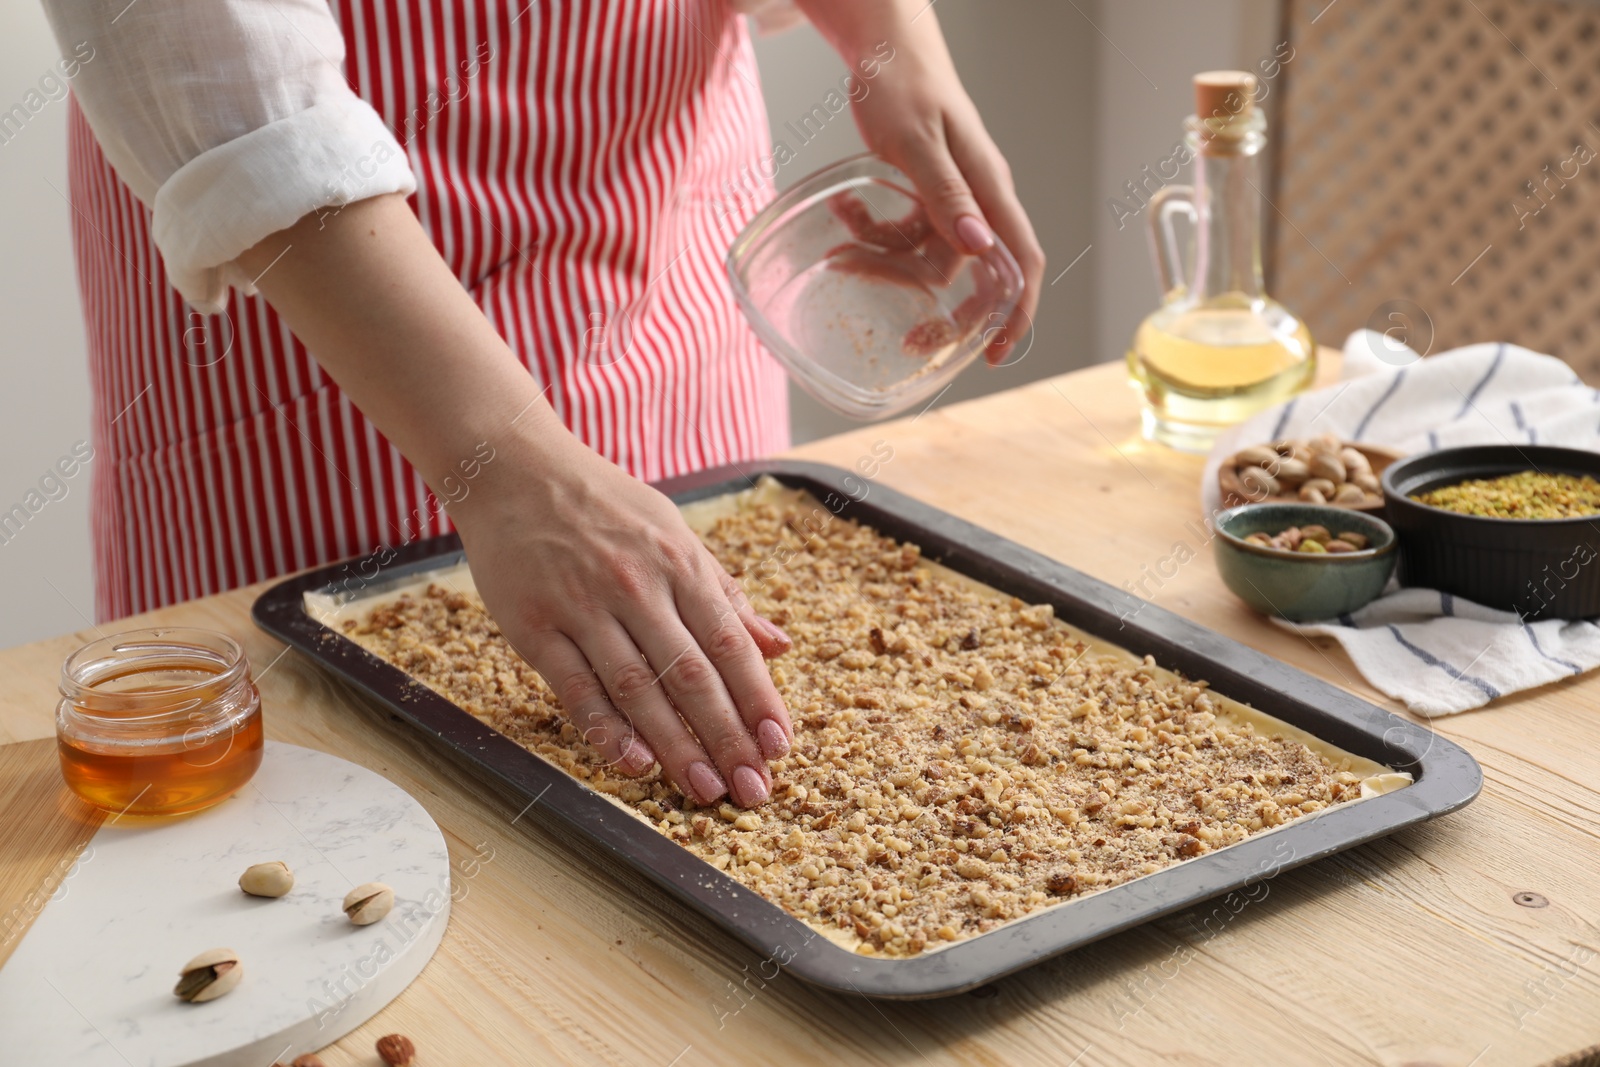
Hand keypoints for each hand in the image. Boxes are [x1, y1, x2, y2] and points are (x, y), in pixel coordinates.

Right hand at [452, 429, 794, 807]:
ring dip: (675, 746)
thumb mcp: (675, 532)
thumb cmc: (604, 504)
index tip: (779, 746)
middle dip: (726, 737)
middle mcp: (637, 586)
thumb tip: (778, 644)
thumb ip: (724, 593)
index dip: (757, 699)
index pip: (729, 643)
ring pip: (638, 689)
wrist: (513, 468)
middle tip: (752, 789)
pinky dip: (605, 728)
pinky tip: (632, 762)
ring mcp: (584, 607)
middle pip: (691, 675)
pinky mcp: (535, 626)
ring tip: (704, 790)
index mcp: (679, 563)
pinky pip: (576, 686)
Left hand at [801, 0, 1045, 363]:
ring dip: (885, 263)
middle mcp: (976, 200)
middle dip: (938, 308)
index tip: (997, 354)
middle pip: (970, 275)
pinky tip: (844, 219)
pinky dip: (873, 236)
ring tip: (842, 253)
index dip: (1015, 314)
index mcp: (989, 189)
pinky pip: (902, 234)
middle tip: (906, 337)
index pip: (1020, 263)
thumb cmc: (904, 81)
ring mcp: (948, 198)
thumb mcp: (917, 141)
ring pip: (925, 258)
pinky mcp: (920, 193)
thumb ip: (945, 195)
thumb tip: (977, 248)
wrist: (881, 44)